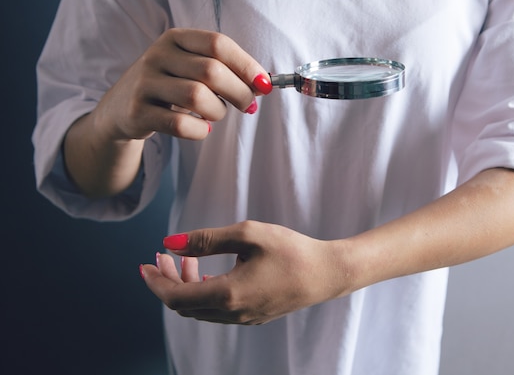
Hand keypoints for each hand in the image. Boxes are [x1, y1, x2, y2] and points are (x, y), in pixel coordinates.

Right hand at [92, 28, 271, 141]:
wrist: (121, 110)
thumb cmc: (169, 87)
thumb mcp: (189, 68)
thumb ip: (223, 70)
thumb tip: (262, 84)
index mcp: (175, 38)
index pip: (218, 44)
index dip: (246, 65)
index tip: (265, 85)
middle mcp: (157, 55)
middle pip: (211, 71)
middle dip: (239, 93)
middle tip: (247, 106)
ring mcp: (144, 83)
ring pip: (197, 97)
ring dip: (218, 112)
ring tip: (216, 114)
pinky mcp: (137, 113)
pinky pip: (181, 125)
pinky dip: (200, 131)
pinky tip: (201, 129)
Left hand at [140, 221, 348, 324]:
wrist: (327, 273)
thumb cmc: (291, 250)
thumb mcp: (248, 235)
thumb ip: (206, 239)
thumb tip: (170, 243)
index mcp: (228, 294)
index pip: (175, 297)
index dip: (155, 281)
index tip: (145, 262)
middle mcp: (232, 313)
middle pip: (184, 305)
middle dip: (168, 280)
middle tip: (161, 256)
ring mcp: (244, 318)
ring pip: (200, 308)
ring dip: (186, 285)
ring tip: (186, 258)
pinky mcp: (253, 316)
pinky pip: (217, 309)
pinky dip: (204, 291)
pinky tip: (209, 271)